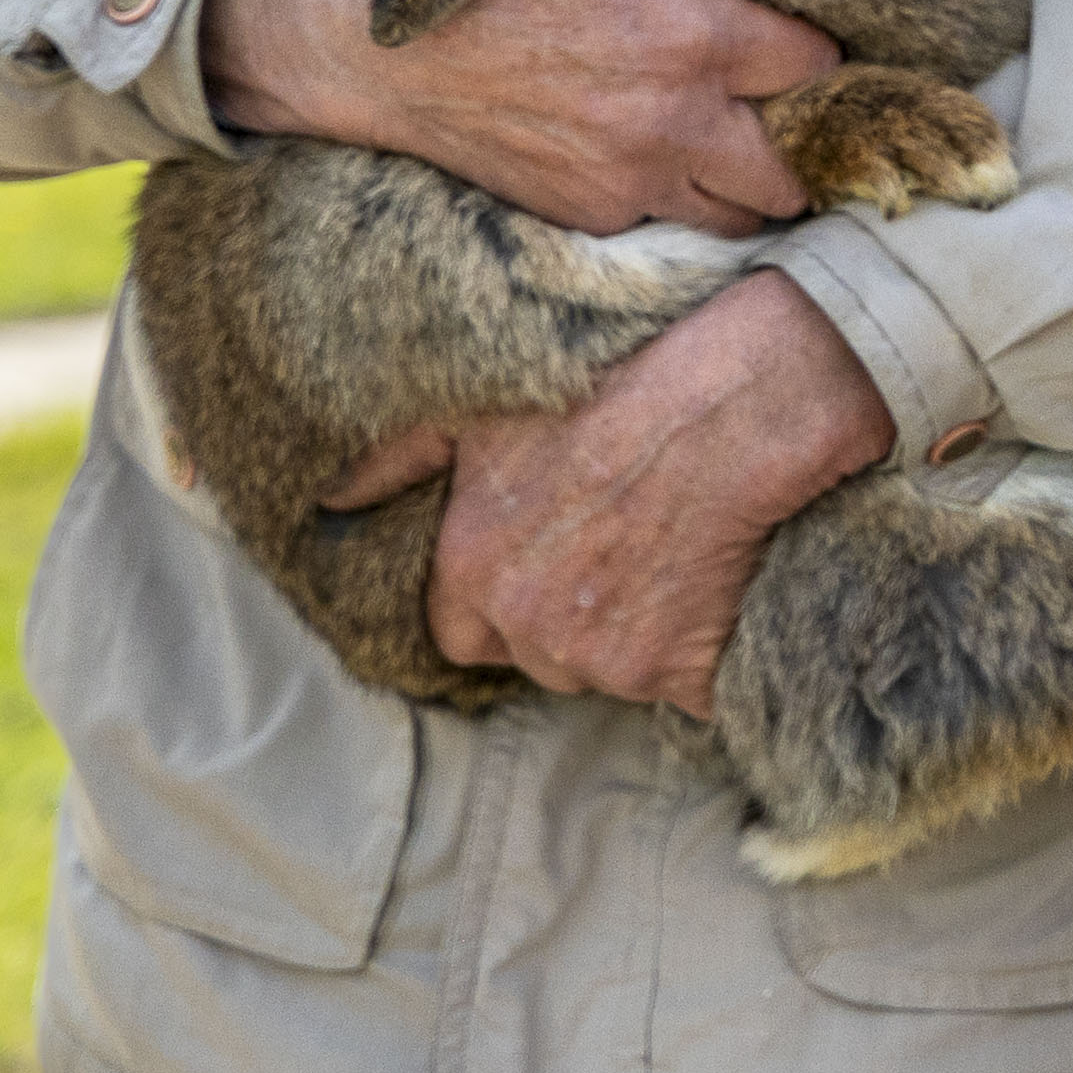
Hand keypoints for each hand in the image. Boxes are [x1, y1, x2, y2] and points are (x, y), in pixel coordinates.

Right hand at [211, 0, 845, 235]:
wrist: (394, 48)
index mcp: (694, 41)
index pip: (816, 67)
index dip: (821, 53)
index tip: (804, 39)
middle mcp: (673, 123)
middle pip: (796, 168)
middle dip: (806, 139)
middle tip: (788, 106)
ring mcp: (631, 179)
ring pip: (741, 211)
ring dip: (752, 180)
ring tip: (740, 135)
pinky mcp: (592, 215)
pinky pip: (669, 221)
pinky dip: (681, 195)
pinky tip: (665, 151)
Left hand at [423, 276, 892, 718]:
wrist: (743, 395)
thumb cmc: (618, 381)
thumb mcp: (489, 405)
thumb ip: (397, 458)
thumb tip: (329, 498)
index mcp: (470, 566)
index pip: (461, 633)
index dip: (504, 599)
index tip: (552, 561)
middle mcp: (525, 622)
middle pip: (541, 655)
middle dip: (575, 618)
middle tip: (627, 550)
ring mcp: (604, 655)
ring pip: (613, 672)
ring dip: (641, 638)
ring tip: (681, 559)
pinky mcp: (679, 673)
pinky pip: (688, 691)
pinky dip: (706, 660)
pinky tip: (726, 592)